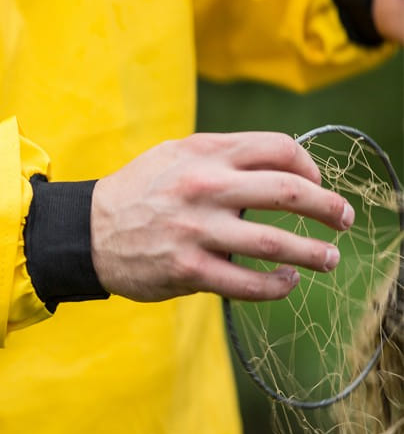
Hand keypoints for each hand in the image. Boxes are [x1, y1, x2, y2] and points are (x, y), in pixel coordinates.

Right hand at [90, 133, 353, 302]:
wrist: (89, 230)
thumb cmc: (139, 189)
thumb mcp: (176, 153)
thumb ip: (222, 153)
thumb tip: (276, 164)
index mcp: (205, 153)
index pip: (278, 148)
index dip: (309, 165)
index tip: (317, 182)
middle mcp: (205, 187)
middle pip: (288, 192)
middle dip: (328, 206)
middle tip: (345, 218)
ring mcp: (197, 230)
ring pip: (275, 242)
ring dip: (314, 252)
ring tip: (330, 258)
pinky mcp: (189, 270)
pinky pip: (247, 283)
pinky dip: (277, 285)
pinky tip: (288, 281)